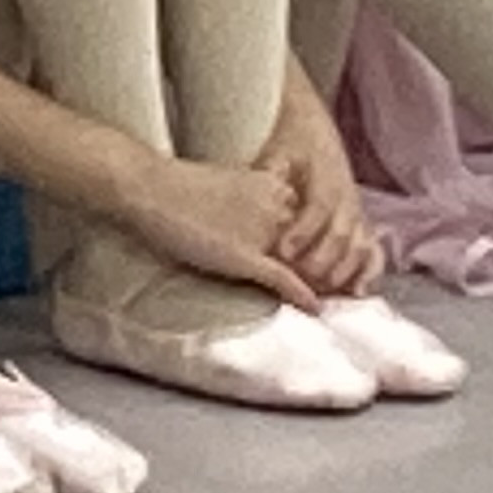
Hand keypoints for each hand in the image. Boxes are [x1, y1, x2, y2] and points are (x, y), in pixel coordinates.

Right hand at [116, 151, 316, 306]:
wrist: (150, 186)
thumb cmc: (179, 184)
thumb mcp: (230, 183)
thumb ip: (254, 198)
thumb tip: (258, 220)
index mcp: (274, 187)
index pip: (313, 221)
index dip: (322, 244)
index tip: (330, 260)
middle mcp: (276, 207)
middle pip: (316, 243)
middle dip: (327, 266)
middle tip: (342, 286)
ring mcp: (262, 233)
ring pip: (305, 263)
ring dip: (320, 283)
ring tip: (333, 300)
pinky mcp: (245, 256)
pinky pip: (284, 279)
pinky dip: (302, 295)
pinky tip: (314, 309)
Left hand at [254, 78, 379, 296]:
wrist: (312, 125)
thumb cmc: (289, 142)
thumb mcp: (277, 150)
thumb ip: (271, 171)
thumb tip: (263, 182)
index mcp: (326, 178)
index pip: (318, 209)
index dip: (303, 232)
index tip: (284, 252)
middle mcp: (347, 197)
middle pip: (341, 233)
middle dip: (323, 260)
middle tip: (303, 280)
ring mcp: (358, 211)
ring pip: (360, 244)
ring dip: (345, 270)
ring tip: (326, 290)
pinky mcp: (362, 223)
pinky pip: (374, 250)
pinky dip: (371, 271)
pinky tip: (360, 291)